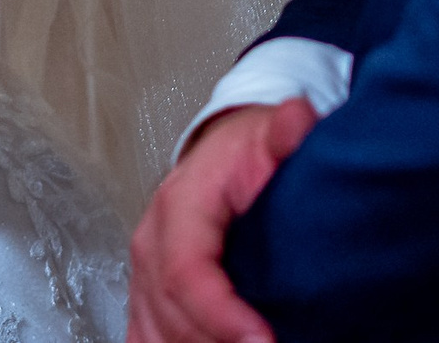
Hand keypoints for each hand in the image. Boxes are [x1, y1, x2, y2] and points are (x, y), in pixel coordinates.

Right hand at [128, 100, 314, 342]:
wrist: (222, 155)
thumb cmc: (244, 155)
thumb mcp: (270, 138)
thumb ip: (285, 134)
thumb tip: (296, 118)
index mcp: (180, 205)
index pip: (187, 271)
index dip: (222, 315)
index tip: (264, 339)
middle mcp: (152, 242)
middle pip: (172, 315)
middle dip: (219, 342)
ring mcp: (144, 273)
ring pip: (157, 333)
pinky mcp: (147, 295)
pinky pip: (143, 337)